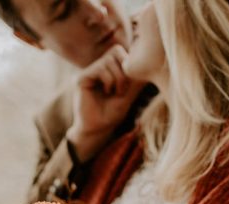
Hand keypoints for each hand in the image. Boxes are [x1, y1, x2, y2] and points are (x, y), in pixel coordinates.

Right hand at [67, 44, 145, 161]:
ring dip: (118, 78)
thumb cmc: (112, 113)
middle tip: (124, 88)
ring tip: (116, 93)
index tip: (129, 85)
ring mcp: (88, 72)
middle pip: (115, 50)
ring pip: (108, 60)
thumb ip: (135, 78)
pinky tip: (107, 93)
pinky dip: (109, 81)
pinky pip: (100, 69)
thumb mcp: (129, 93)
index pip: (120, 51)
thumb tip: (147, 61)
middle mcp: (96, 67)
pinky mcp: (81, 78)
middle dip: (125, 69)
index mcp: (107, 69)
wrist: (98, 128)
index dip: (129, 64)